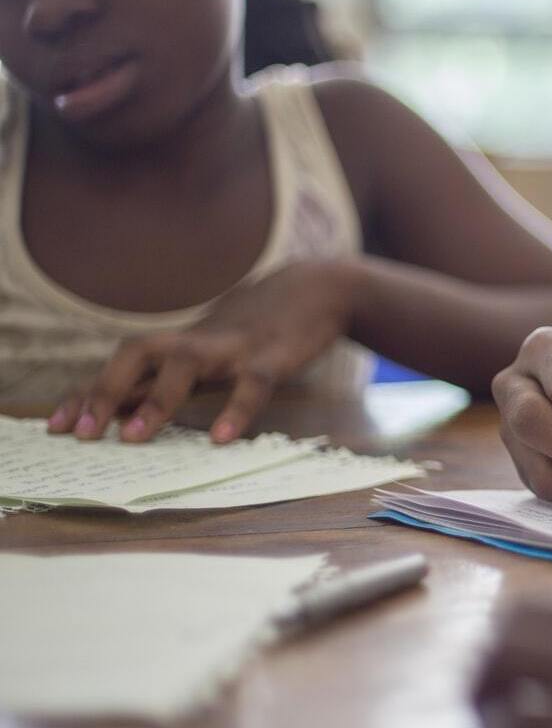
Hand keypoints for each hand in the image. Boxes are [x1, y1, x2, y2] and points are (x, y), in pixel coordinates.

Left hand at [45, 259, 359, 442]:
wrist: (320, 288)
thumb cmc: (261, 327)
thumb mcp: (212, 348)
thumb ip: (174, 377)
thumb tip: (124, 412)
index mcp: (182, 344)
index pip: (122, 366)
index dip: (87, 393)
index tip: (56, 427)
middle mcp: (199, 341)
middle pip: (138, 352)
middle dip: (105, 390)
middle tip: (83, 434)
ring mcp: (236, 346)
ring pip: (187, 364)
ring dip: (157, 399)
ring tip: (134, 438)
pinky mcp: (275, 356)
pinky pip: (253, 383)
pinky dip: (237, 409)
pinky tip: (222, 438)